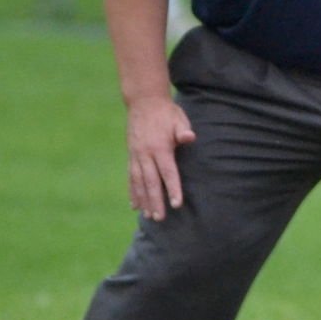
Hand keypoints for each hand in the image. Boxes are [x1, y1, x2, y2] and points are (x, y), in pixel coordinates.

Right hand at [125, 96, 195, 219]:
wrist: (144, 101)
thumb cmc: (167, 113)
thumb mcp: (178, 119)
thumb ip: (183, 131)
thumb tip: (189, 137)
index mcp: (160, 147)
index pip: (168, 172)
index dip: (173, 188)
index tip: (177, 204)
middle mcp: (145, 154)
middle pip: (151, 182)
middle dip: (155, 201)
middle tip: (160, 218)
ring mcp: (136, 155)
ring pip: (138, 182)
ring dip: (143, 200)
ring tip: (147, 215)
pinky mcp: (131, 155)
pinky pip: (130, 176)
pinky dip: (132, 191)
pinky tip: (134, 205)